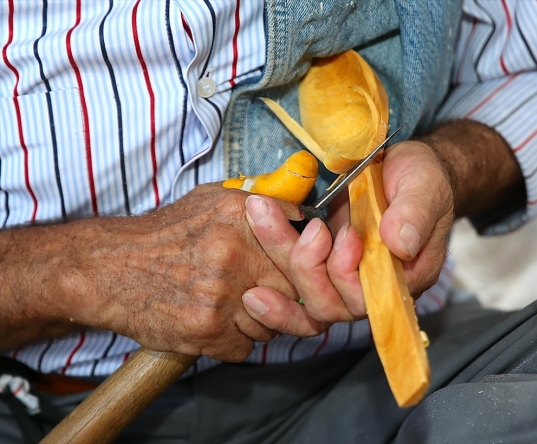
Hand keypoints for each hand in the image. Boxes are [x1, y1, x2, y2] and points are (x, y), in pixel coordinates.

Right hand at [58, 184, 297, 360]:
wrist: (108, 268)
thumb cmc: (164, 235)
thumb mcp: (210, 200)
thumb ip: (259, 204)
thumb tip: (300, 217)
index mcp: (240, 216)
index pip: (303, 243)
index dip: (303, 260)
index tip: (295, 266)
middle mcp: (233, 253)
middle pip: (295, 287)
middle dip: (286, 294)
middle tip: (265, 291)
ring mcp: (220, 295)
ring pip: (273, 323)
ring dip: (259, 320)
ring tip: (230, 305)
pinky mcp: (206, 330)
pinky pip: (245, 346)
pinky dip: (234, 341)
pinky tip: (214, 323)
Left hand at [242, 141, 454, 333]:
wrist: (401, 168)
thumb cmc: (421, 179)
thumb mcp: (426, 186)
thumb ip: (415, 213)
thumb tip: (399, 243)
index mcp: (403, 278)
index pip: (368, 300)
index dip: (348, 274)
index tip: (347, 233)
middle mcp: (369, 288)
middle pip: (329, 305)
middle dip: (307, 267)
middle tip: (308, 226)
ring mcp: (341, 279)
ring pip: (303, 295)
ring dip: (278, 258)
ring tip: (260, 215)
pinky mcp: (319, 265)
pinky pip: (291, 287)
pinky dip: (270, 282)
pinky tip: (247, 275)